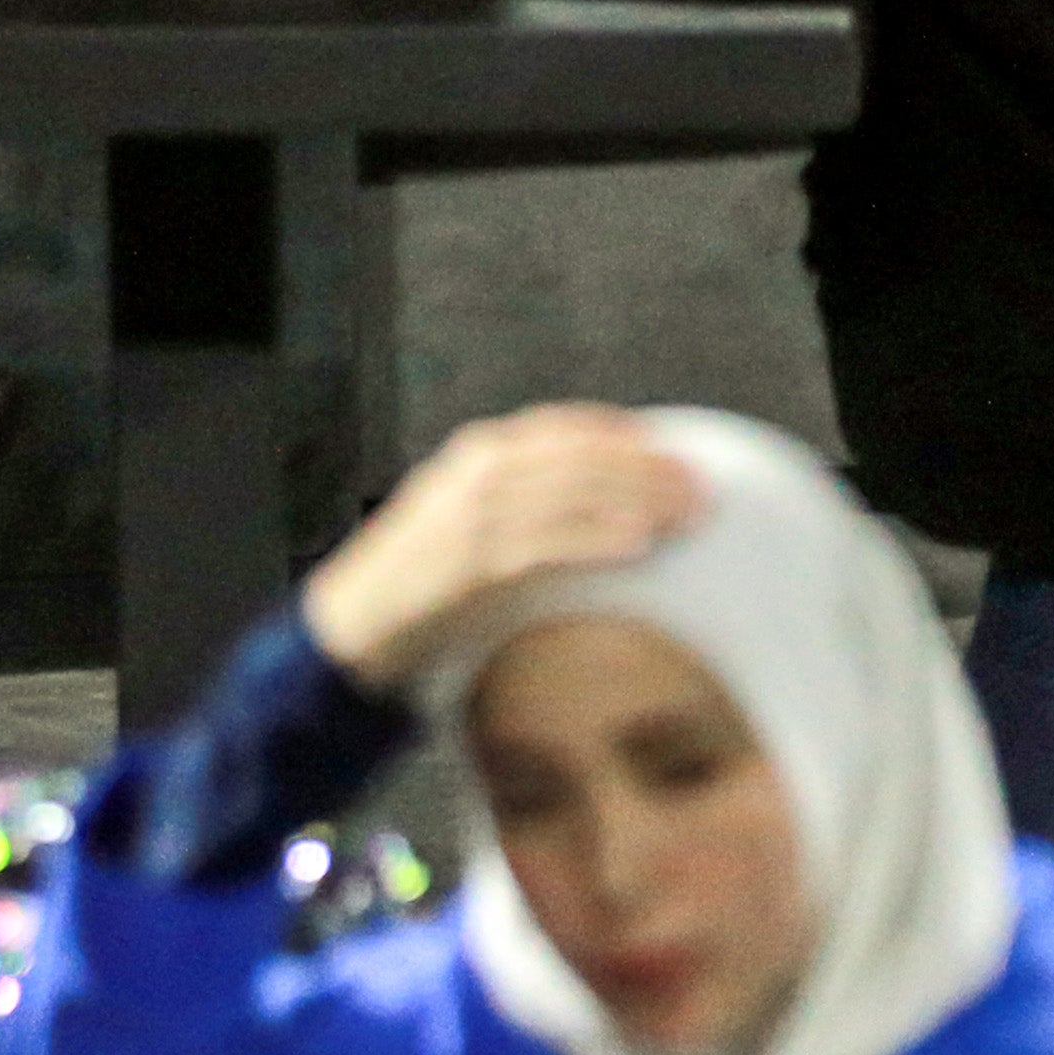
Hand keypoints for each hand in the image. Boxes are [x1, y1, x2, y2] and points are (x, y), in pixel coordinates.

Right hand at [299, 405, 707, 687]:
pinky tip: (636, 544)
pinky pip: (544, 545)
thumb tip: (609, 491)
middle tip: (700, 488)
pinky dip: (593, 539)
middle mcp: (474, 476)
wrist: (353, 625)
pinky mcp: (467, 567)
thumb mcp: (473, 516)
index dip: (624, 437)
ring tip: (685, 514)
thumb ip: (527, 496)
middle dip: (645, 469)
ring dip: (635, 500)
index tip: (672, 449)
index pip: (564, 429)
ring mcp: (469, 519)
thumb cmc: (425, 576)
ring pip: (569, 495)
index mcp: (477, 455)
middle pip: (578, 458)